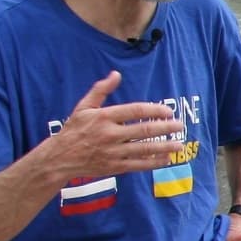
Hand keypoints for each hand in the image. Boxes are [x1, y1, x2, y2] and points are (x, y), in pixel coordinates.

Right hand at [45, 72, 182, 182]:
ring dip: (164, 146)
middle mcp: (110, 134)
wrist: (60, 158)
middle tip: (180, 126)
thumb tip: (116, 74)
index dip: (154, 110)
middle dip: (165, 128)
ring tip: (179, 144)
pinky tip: (166, 158)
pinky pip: (139, 164)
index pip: (135, 111)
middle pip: (144, 130)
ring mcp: (113, 152)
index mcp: (104, 117)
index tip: (168, 111)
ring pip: (144, 148)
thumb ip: (101, 90)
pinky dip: (154, 162)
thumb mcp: (83, 107)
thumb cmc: (74, 130)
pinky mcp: (115, 167)